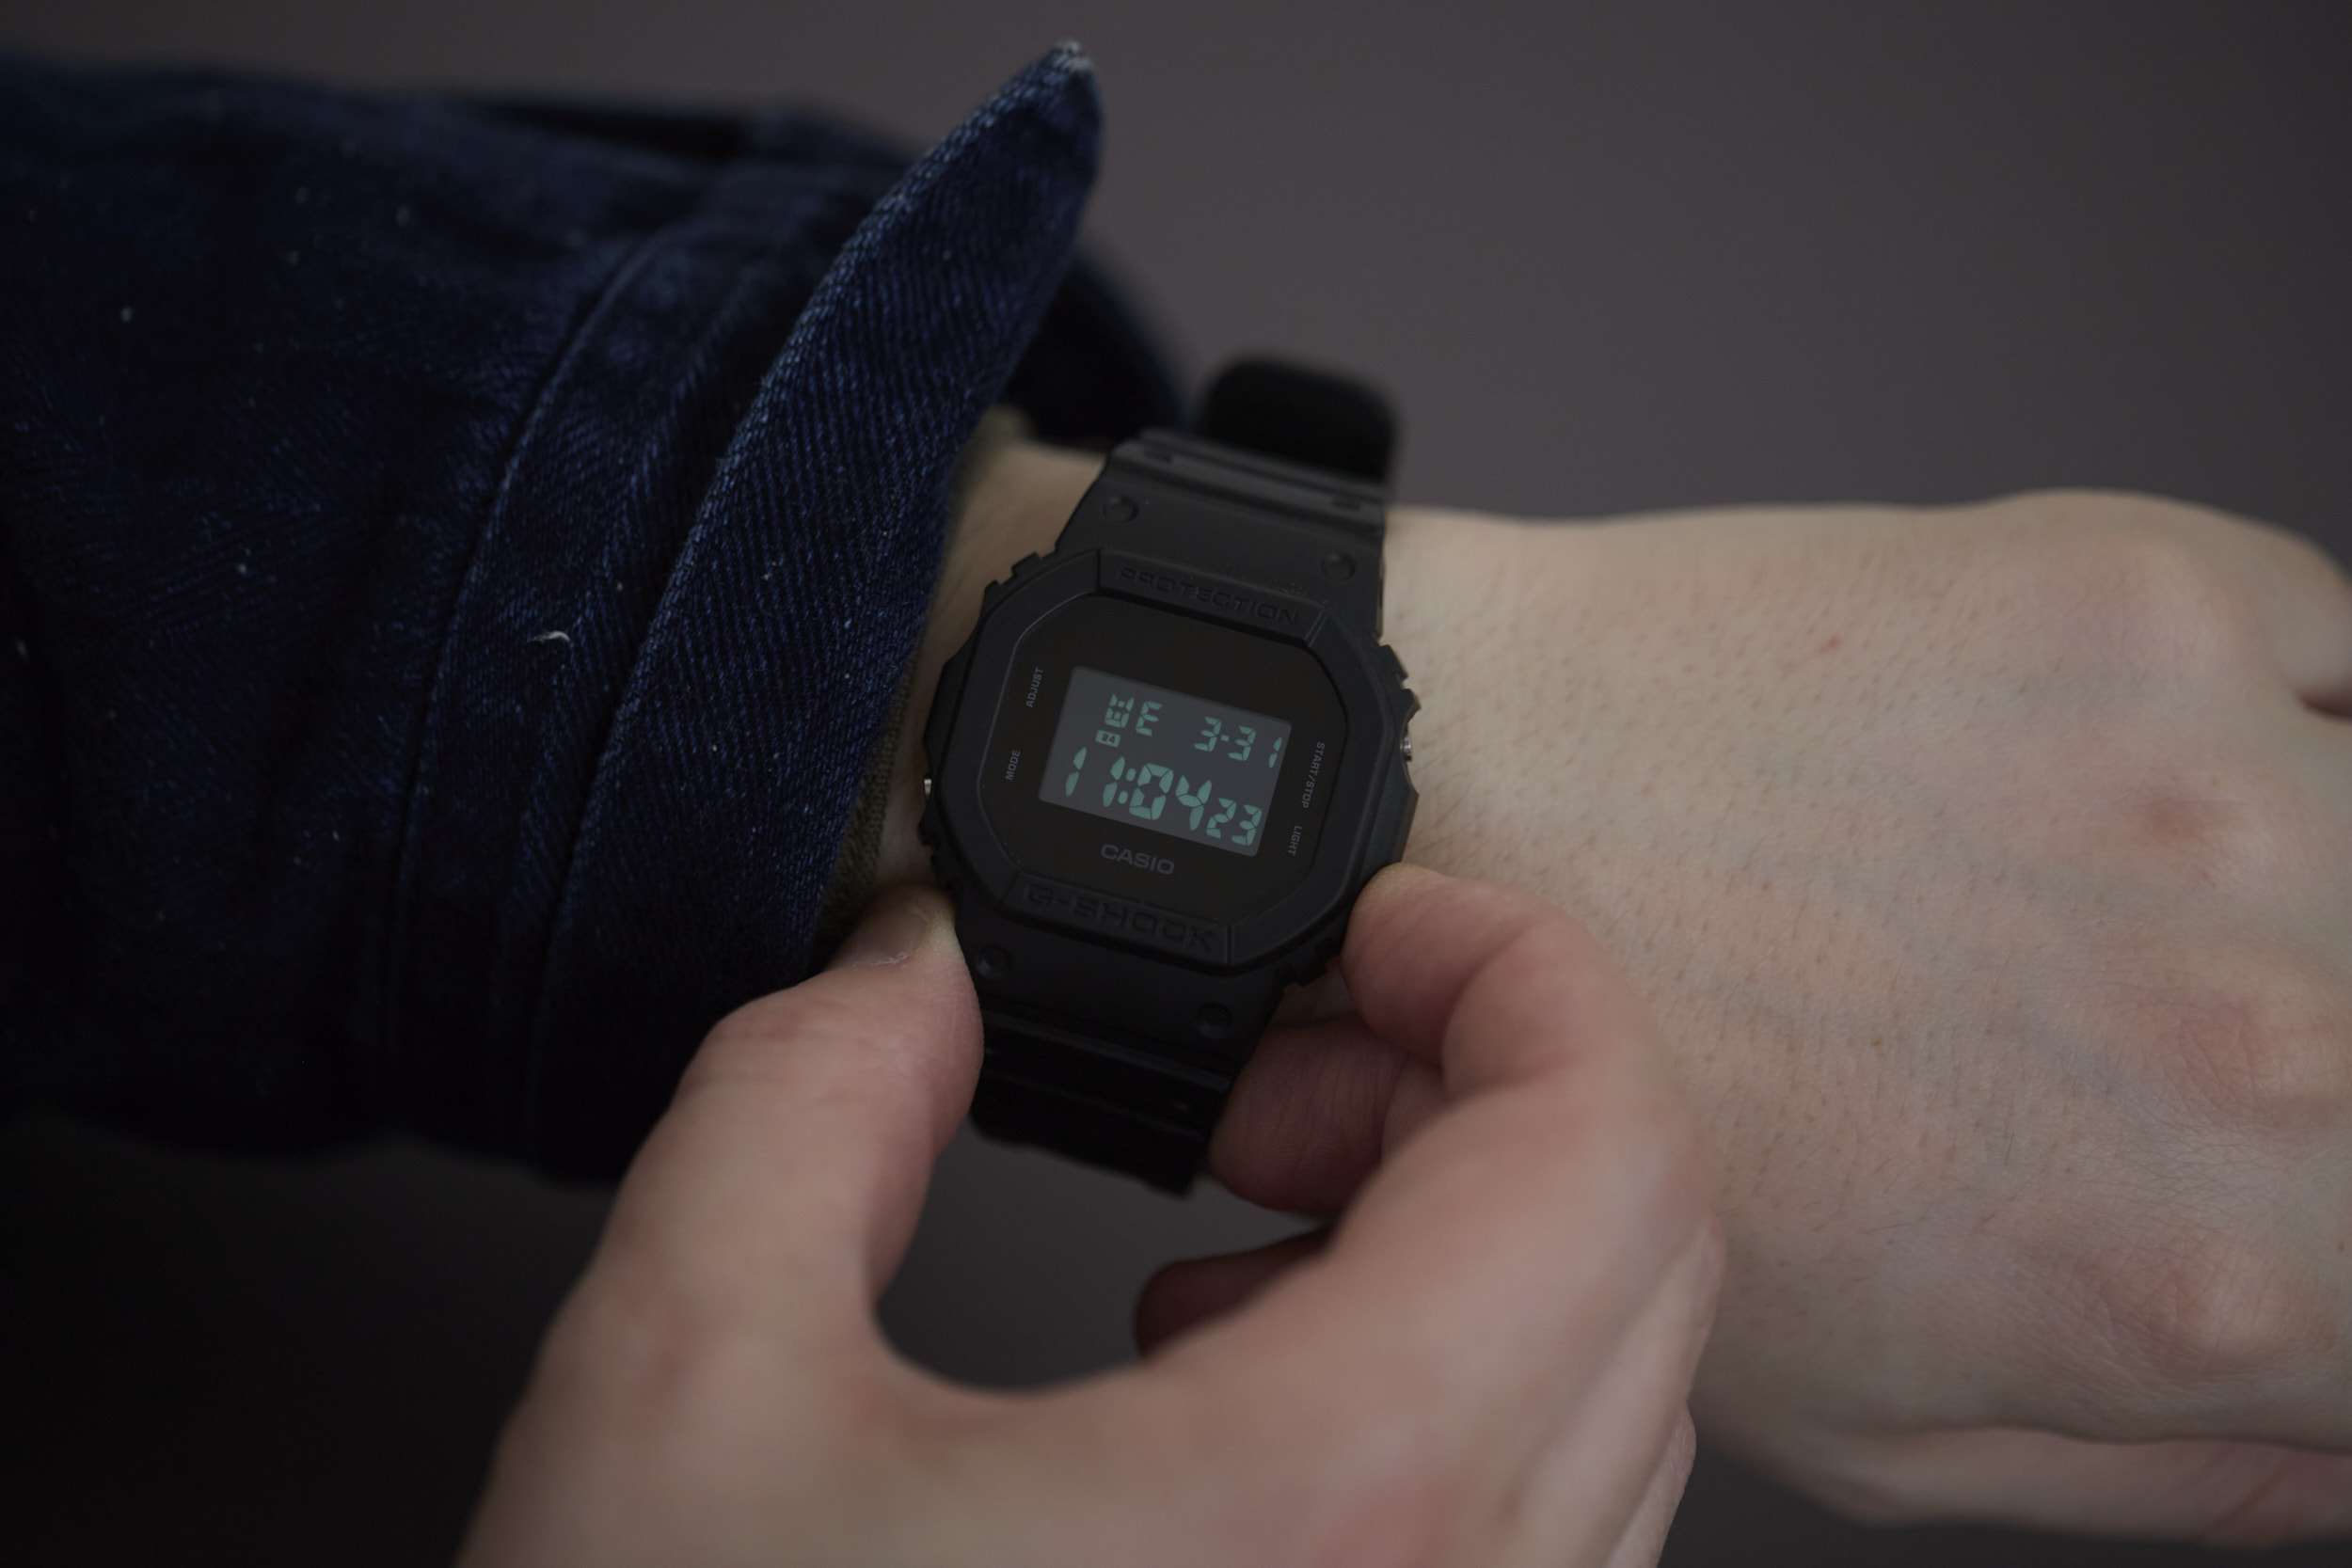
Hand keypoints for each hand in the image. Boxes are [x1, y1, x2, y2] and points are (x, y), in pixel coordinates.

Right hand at [460, 871, 1718, 1567]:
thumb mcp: (675, 1396)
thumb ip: (804, 1102)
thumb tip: (915, 979)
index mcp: (1334, 1523)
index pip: (1607, 1147)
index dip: (1513, 967)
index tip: (1377, 928)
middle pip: (1641, 1255)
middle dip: (1458, 1094)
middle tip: (1267, 1078)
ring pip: (1615, 1402)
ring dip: (1454, 1247)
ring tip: (1234, 1236)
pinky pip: (1551, 1537)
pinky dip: (1443, 1397)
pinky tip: (1230, 1402)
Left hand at [1252, 489, 2350, 1543]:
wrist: (1444, 813)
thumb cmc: (1600, 1106)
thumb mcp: (1877, 1419)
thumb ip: (2191, 1463)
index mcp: (2214, 1274)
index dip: (2347, 1232)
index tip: (2292, 1186)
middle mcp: (2263, 1039)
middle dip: (2316, 1063)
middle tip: (2149, 1028)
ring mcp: (2212, 795)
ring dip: (2305, 881)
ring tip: (2109, 897)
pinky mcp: (2144, 601)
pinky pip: (2336, 655)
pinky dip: (2270, 713)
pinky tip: (2084, 766)